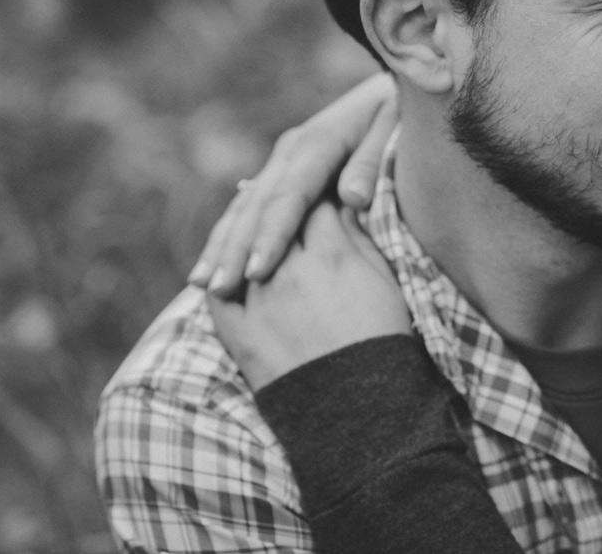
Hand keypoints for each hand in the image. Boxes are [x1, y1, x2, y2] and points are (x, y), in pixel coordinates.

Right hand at [189, 72, 399, 295]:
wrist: (396, 84)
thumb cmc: (401, 113)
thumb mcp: (394, 129)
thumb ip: (372, 164)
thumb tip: (352, 197)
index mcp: (318, 143)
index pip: (289, 197)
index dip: (270, 236)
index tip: (257, 272)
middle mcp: (292, 151)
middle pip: (256, 206)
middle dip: (234, 249)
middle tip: (219, 290)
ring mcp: (284, 160)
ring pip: (245, 206)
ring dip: (222, 245)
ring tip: (203, 284)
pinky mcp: (283, 170)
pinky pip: (250, 205)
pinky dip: (230, 234)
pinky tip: (216, 261)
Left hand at [207, 201, 413, 390]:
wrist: (361, 410)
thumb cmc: (384, 341)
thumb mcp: (385, 281)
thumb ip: (359, 238)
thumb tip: (343, 205)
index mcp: (332, 254)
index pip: (316, 202)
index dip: (319, 193)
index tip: (321, 192)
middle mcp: (289, 270)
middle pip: (276, 220)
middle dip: (281, 207)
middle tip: (284, 202)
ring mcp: (259, 301)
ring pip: (241, 249)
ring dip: (247, 237)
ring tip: (253, 231)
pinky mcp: (238, 332)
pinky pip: (217, 293)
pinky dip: (220, 276)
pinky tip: (225, 270)